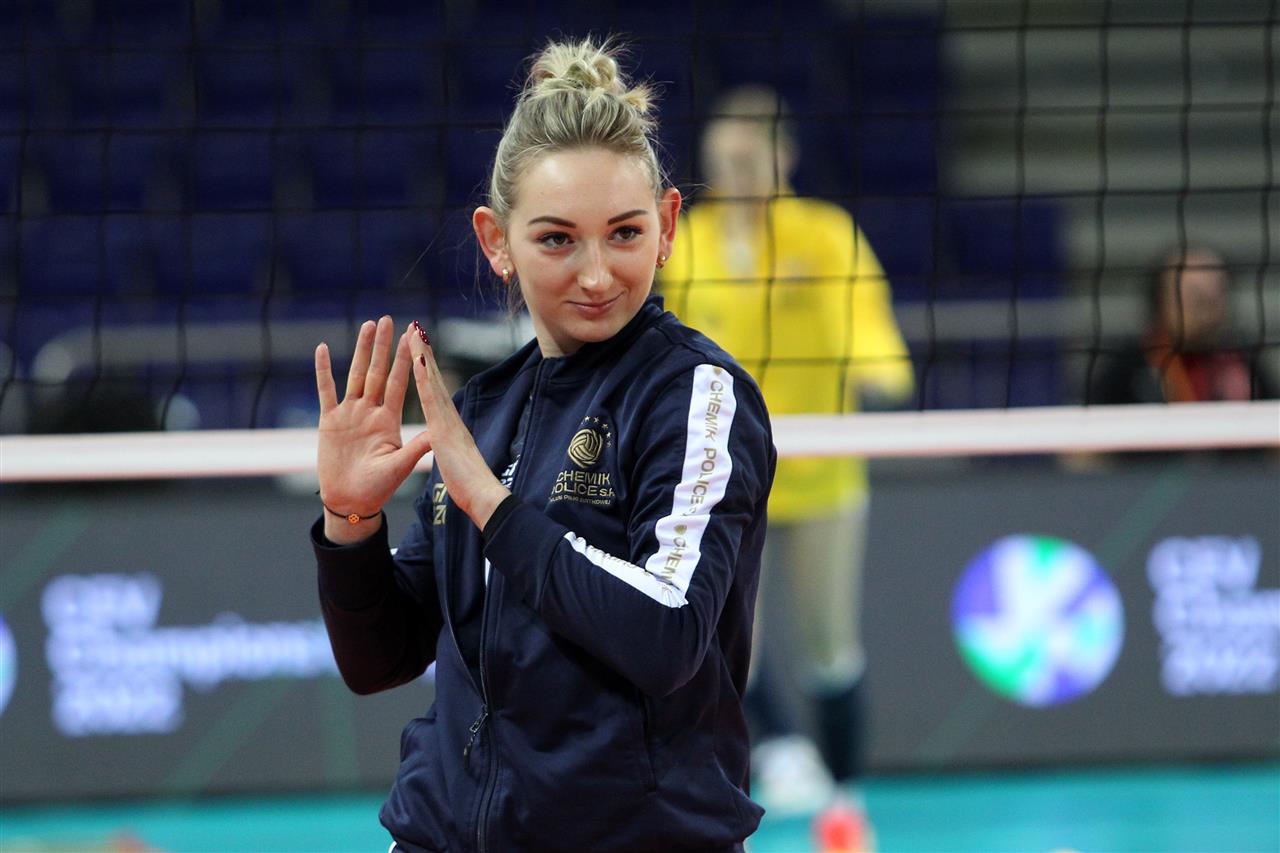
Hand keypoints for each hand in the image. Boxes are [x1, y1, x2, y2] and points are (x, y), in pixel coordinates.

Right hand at [315, 316, 432, 542]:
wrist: (351, 502)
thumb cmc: (378, 487)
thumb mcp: (400, 466)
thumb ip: (416, 447)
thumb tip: (437, 433)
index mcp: (389, 419)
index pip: (398, 383)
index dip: (405, 360)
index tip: (412, 338)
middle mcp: (370, 411)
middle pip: (376, 371)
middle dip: (382, 346)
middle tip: (387, 319)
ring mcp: (349, 414)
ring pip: (354, 374)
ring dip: (359, 350)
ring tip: (366, 325)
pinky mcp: (329, 421)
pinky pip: (326, 391)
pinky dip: (323, 371)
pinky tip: (321, 348)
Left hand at [404, 320, 509, 530]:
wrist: (482, 493)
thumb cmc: (470, 483)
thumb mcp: (455, 461)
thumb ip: (451, 447)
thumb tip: (449, 442)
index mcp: (447, 424)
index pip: (434, 391)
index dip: (426, 369)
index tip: (420, 350)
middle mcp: (449, 415)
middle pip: (433, 378)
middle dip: (423, 352)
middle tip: (415, 328)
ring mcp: (446, 419)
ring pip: (431, 381)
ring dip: (422, 355)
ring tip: (413, 332)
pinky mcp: (443, 426)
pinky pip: (430, 397)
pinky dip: (425, 377)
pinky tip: (418, 359)